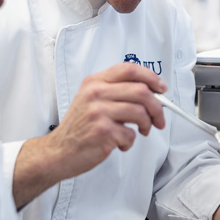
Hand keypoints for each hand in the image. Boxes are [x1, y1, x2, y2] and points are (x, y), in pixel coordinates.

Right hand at [12, 63, 166, 206]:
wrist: (59, 151)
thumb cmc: (79, 127)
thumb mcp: (90, 99)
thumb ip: (115, 91)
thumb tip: (150, 93)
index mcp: (94, 82)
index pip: (129, 69)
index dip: (151, 77)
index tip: (161, 88)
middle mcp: (96, 93)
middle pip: (141, 91)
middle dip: (157, 107)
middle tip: (159, 118)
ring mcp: (98, 112)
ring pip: (140, 112)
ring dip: (147, 125)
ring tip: (141, 131)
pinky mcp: (102, 132)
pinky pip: (130, 134)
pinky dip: (130, 142)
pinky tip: (121, 143)